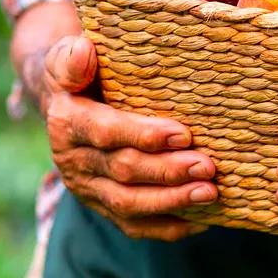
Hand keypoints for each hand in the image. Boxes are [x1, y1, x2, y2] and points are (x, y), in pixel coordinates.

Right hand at [41, 36, 218, 240]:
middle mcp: (73, 160)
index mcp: (67, 123)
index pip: (106, 132)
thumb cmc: (82, 74)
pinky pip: (133, 225)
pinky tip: (201, 220)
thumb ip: (73, 58)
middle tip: (208, 167)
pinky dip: (167, 227)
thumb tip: (83, 50)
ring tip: (210, 193)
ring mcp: (87, 188)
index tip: (183, 134)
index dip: (143, 135)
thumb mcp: (69, 58)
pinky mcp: (102, 206)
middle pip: (123, 172)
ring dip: (172, 201)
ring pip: (128, 204)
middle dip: (168, 172)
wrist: (68, 103)